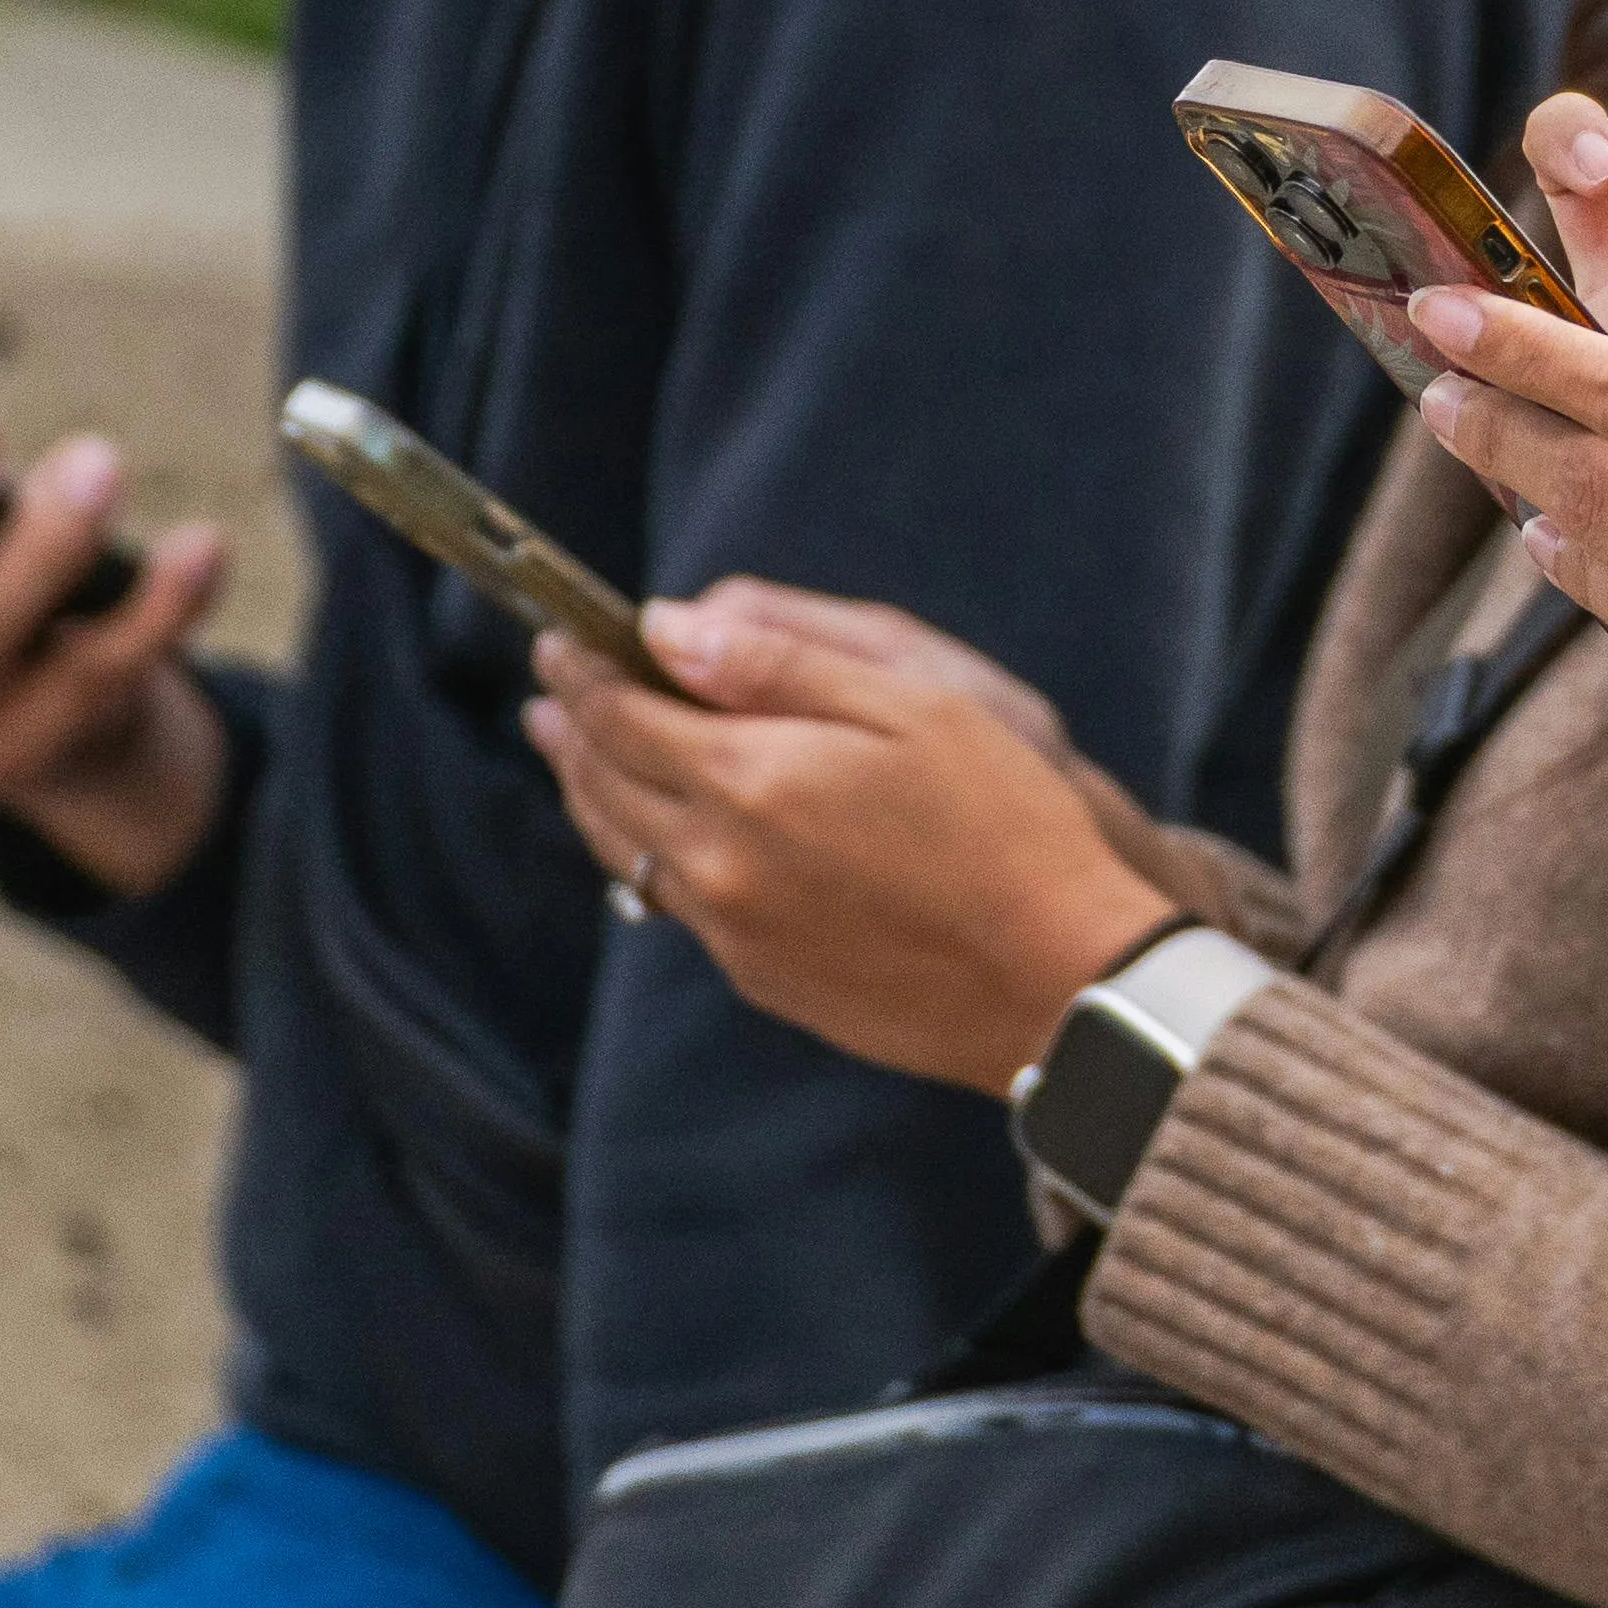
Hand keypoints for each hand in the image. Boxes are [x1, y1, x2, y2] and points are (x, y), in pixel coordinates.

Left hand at [523, 599, 1179, 1090]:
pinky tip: (661, 834)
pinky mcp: (762, 979)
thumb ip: (781, 661)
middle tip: (552, 691)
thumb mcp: (915, 702)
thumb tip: (669, 627)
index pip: (622, 715)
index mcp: (749, 780)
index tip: (559, 637)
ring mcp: (734, 932)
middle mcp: (719, 862)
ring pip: (625, 853)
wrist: (1055, 978)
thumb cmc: (1006, 820)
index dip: (583, 671)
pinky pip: (677, 906)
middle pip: (606, 786)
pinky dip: (646, 855)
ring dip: (593, 794)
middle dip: (573, 730)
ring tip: (576, 754)